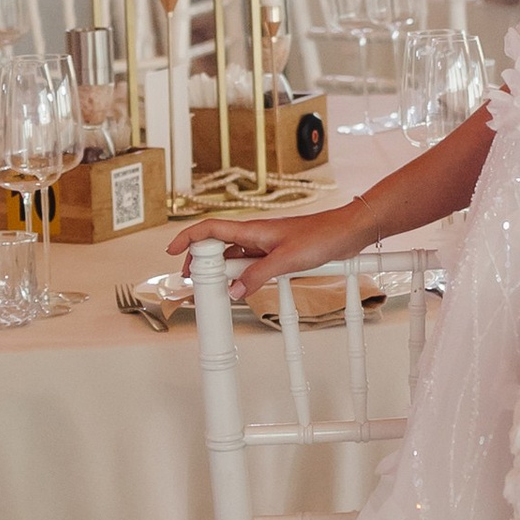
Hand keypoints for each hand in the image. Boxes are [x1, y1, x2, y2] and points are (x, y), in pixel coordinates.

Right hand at [168, 204, 363, 307]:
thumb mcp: (286, 261)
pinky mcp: (279, 255)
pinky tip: (247, 288)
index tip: (172, 251)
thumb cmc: (322, 236)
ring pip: (235, 259)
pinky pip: (253, 266)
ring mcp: (266, 246)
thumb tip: (235, 291)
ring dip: (225, 273)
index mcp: (251, 231)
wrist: (348, 232)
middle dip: (202, 263)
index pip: (209, 229)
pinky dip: (245, 277)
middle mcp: (255, 236)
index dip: (187, 238)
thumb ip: (258, 276)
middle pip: (218, 247)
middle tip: (195, 282)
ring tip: (219, 290)